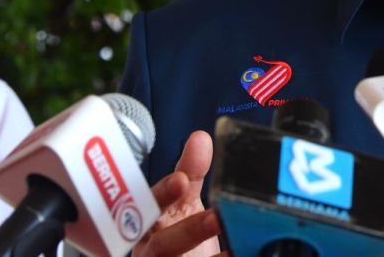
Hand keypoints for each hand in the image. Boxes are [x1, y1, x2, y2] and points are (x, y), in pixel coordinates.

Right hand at [134, 130, 225, 256]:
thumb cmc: (176, 235)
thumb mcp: (182, 202)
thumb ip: (190, 171)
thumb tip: (200, 138)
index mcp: (150, 223)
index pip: (149, 206)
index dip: (161, 195)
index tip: (182, 180)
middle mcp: (152, 249)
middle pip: (161, 243)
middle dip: (187, 230)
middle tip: (215, 218)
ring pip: (170, 255)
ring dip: (197, 244)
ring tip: (229, 238)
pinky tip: (234, 252)